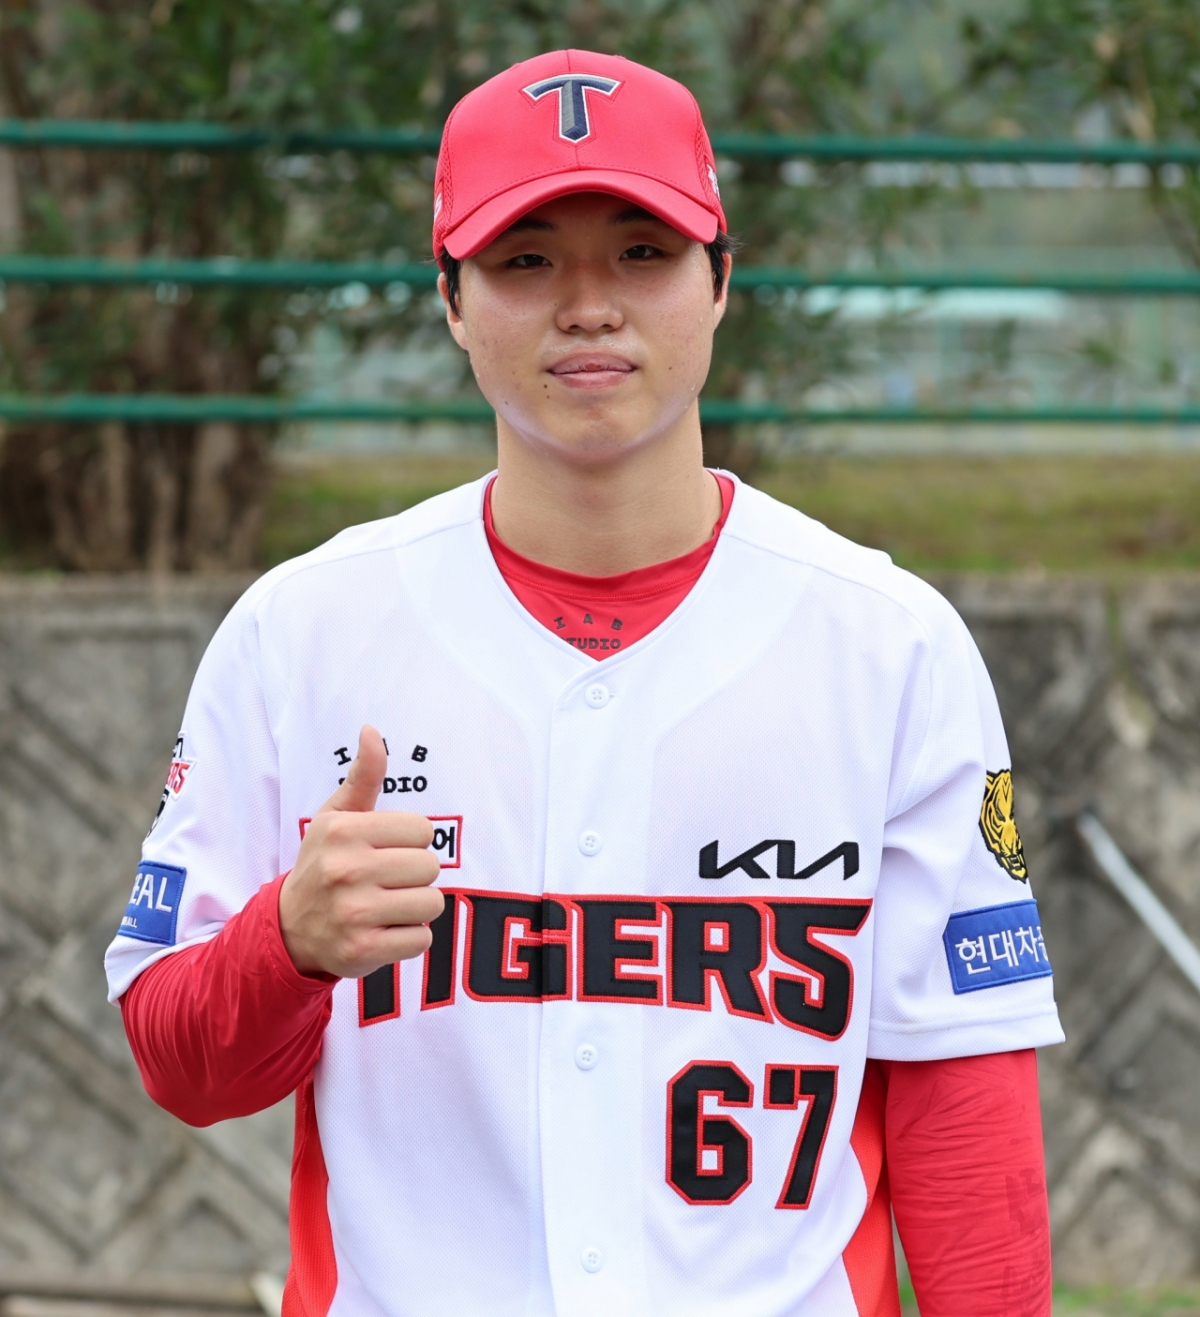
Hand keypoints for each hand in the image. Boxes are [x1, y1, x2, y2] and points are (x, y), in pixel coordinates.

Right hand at [279, 725, 443, 978]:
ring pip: (431, 903)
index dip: (411, 841)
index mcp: (343, 832)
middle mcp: (346, 870)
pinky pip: (421, 939)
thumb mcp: (336, 816)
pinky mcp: (362, 950)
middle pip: (430, 867)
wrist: (289, 928)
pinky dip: (409, 937)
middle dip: (415, 875)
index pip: (422, 830)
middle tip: (386, 881)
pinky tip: (383, 930)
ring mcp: (354, 913)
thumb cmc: (324, 863)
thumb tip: (372, 730)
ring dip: (416, 907)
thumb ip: (363, 777)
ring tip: (387, 905)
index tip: (387, 850)